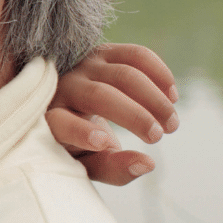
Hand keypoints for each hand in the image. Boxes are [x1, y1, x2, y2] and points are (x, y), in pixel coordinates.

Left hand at [48, 43, 178, 186]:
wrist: (73, 109)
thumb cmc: (79, 144)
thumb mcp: (90, 163)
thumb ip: (113, 169)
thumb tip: (147, 163)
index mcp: (51, 120)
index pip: (60, 123)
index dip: (80, 132)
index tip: (105, 142)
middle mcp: (64, 88)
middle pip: (100, 96)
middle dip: (134, 116)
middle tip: (157, 136)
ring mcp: (85, 67)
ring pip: (124, 74)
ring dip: (154, 99)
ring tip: (171, 124)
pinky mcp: (105, 53)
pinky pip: (136, 55)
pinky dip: (159, 74)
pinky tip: (172, 98)